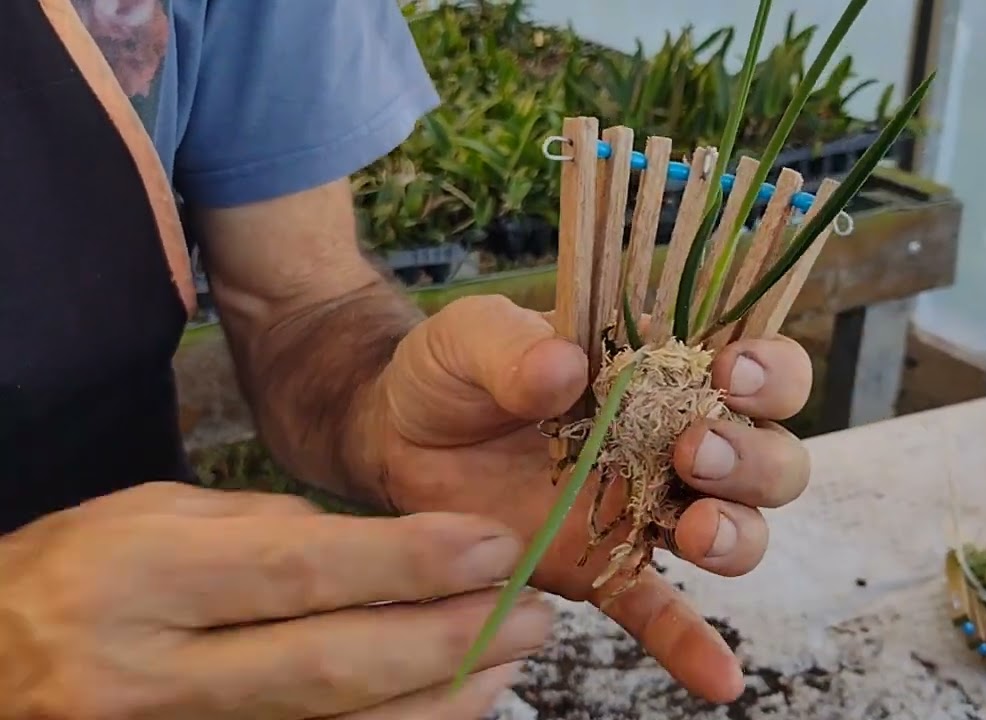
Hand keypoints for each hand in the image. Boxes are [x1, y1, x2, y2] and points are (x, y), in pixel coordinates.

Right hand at [0, 481, 551, 718]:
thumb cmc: (82, 572)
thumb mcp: (155, 516)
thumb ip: (270, 531)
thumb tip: (393, 550)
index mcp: (137, 577)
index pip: (298, 571)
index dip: (407, 563)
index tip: (492, 547)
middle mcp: (146, 673)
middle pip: (327, 667)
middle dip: (448, 641)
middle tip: (532, 612)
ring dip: (438, 702)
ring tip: (510, 662)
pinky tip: (450, 707)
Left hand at [365, 294, 811, 702]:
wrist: (399, 438)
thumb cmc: (452, 371)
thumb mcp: (470, 336)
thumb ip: (513, 345)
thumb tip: (564, 367)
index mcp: (661, 371)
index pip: (756, 367)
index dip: (769, 371)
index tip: (728, 372)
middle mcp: (675, 441)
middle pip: (770, 457)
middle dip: (753, 459)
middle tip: (693, 452)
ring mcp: (645, 511)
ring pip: (738, 530)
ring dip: (737, 533)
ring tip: (692, 531)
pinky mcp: (604, 569)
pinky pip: (660, 611)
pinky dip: (692, 645)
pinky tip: (720, 680)